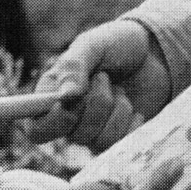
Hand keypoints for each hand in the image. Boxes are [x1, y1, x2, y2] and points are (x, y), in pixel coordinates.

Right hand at [34, 19, 171, 149]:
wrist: (154, 52)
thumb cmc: (117, 44)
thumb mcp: (93, 45)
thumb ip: (75, 66)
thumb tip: (64, 97)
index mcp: (53, 94)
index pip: (36, 129)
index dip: (52, 123)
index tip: (69, 103)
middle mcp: (70, 118)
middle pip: (73, 135)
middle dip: (96, 103)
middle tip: (104, 77)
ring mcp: (94, 130)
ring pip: (99, 140)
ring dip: (116, 110)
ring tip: (120, 89)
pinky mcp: (118, 138)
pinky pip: (121, 145)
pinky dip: (131, 123)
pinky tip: (134, 108)